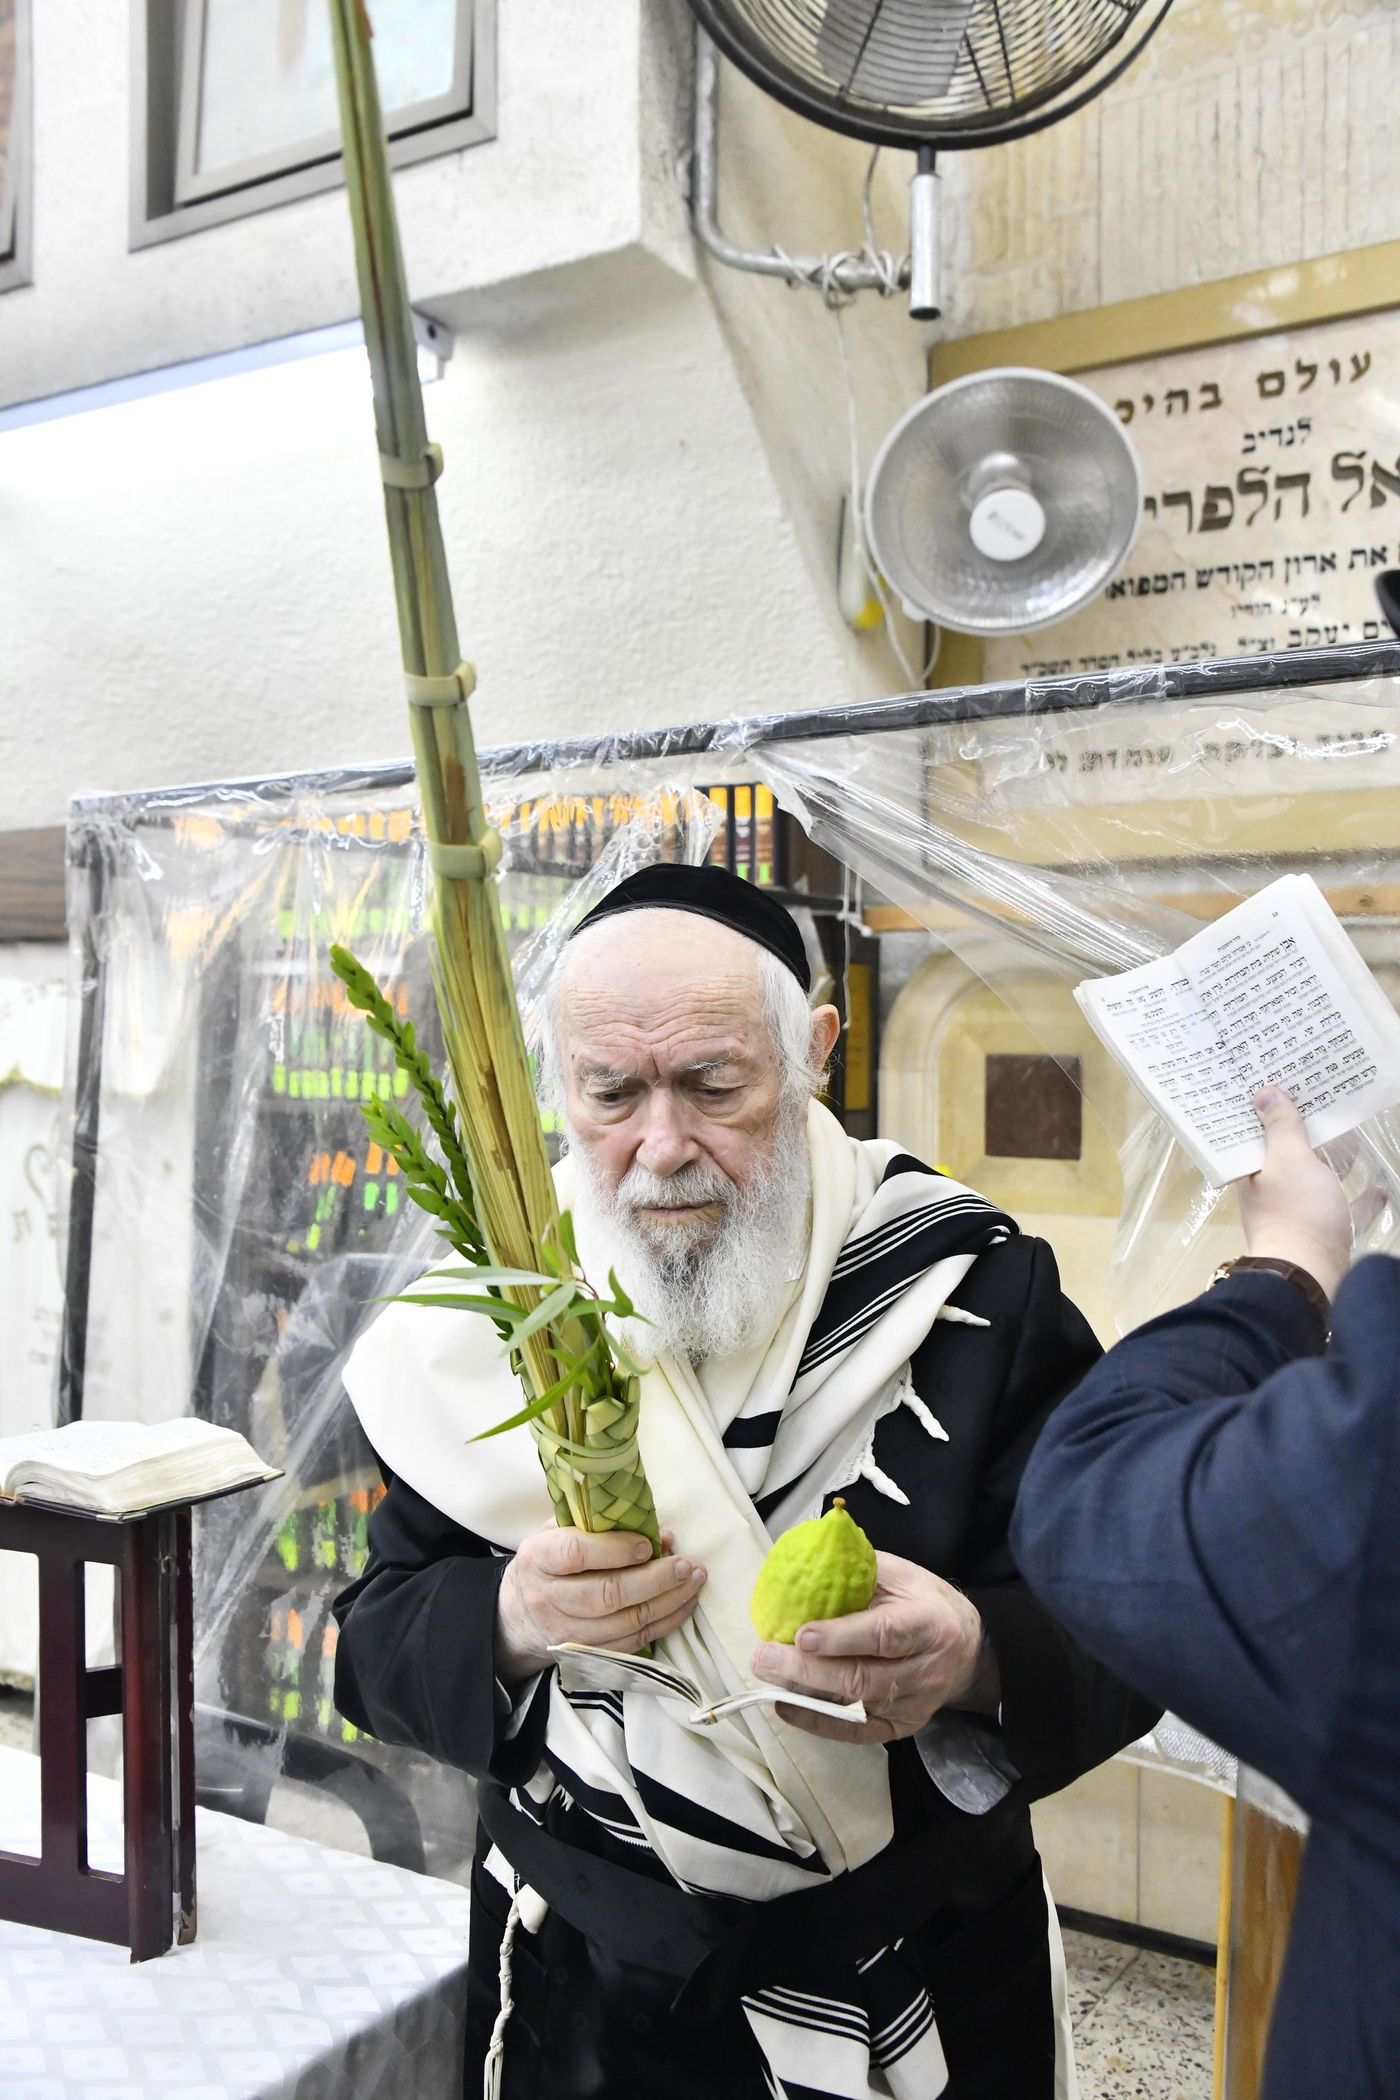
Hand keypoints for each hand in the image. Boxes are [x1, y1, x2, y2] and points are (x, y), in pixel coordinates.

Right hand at [496, 1524, 705, 1684]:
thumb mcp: (558, 1531)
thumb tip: (657, 1529)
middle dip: (654, 1579)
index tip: (646, 1543)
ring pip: (624, 1622)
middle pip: (606, 1594)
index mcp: (539, 1558)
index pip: (575, 1554)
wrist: (519, 1615)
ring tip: (694, 1582)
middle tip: (686, 1565)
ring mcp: (566, 1633)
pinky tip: (683, 1605)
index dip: (615, 1549)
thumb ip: (599, 1524)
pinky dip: (664, 1624)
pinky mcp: (585, 1655)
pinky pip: (631, 1642)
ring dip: (668, 1603)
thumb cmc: (549, 1562)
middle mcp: (549, 1598)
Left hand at [749, 1551, 996, 1743]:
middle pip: (863, 1678)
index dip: (841, 1637)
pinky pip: (855, 1731)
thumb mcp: (901, 1575)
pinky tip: (787, 1706)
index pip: (884, 1635)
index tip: (801, 1634)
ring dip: (805, 1692)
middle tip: (764, 1657)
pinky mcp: (901, 1727)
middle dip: (807, 1670)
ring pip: (854, 1706)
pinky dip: (817, 1721)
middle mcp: (926, 1670)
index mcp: (929, 1624)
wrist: (967, 1646)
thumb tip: (803, 1566)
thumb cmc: (923, 1603)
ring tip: (767, 1675)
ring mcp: (915, 1705)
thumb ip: (857, 1572)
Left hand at [1238, 1087, 1351, 1299]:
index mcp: (1252, 1171)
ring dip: (1333, 1160)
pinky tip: (1378, 1186)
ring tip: (1352, 1134)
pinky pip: (1343, 1208)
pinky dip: (1359, 1197)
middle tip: (1323, 1101)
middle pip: (1287, 1153)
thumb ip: (1281, 1127)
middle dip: (1305, 1131)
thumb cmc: (1296, 1210)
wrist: (1309, 1274)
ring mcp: (1297, 1213)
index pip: (1253, 1132)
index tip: (1280, 1084)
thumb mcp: (1290, 1159)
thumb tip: (1264, 1092)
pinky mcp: (1323, 1233)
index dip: (1264, 1109)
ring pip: (1316, 1179)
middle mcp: (1270, 1191)